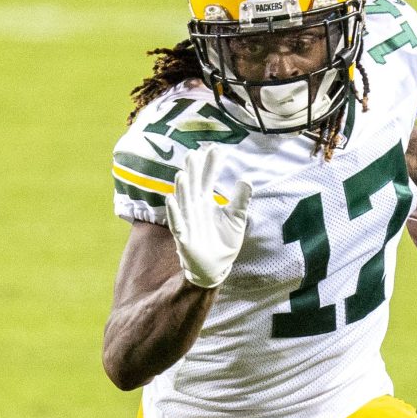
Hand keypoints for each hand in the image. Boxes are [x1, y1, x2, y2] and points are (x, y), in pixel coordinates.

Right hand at [165, 146, 251, 287]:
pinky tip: (170, 200)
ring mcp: (188, 222)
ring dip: (182, 189)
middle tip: (194, 153)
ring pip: (183, 202)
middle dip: (193, 171)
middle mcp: (195, 209)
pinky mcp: (183, 238)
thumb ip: (240, 200)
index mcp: (206, 202)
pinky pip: (177, 223)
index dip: (210, 165)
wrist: (216, 268)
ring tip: (182, 174)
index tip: (215, 149)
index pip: (208, 179)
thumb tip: (246, 178)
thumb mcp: (236, 219)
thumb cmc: (223, 242)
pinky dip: (174, 213)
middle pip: (193, 186)